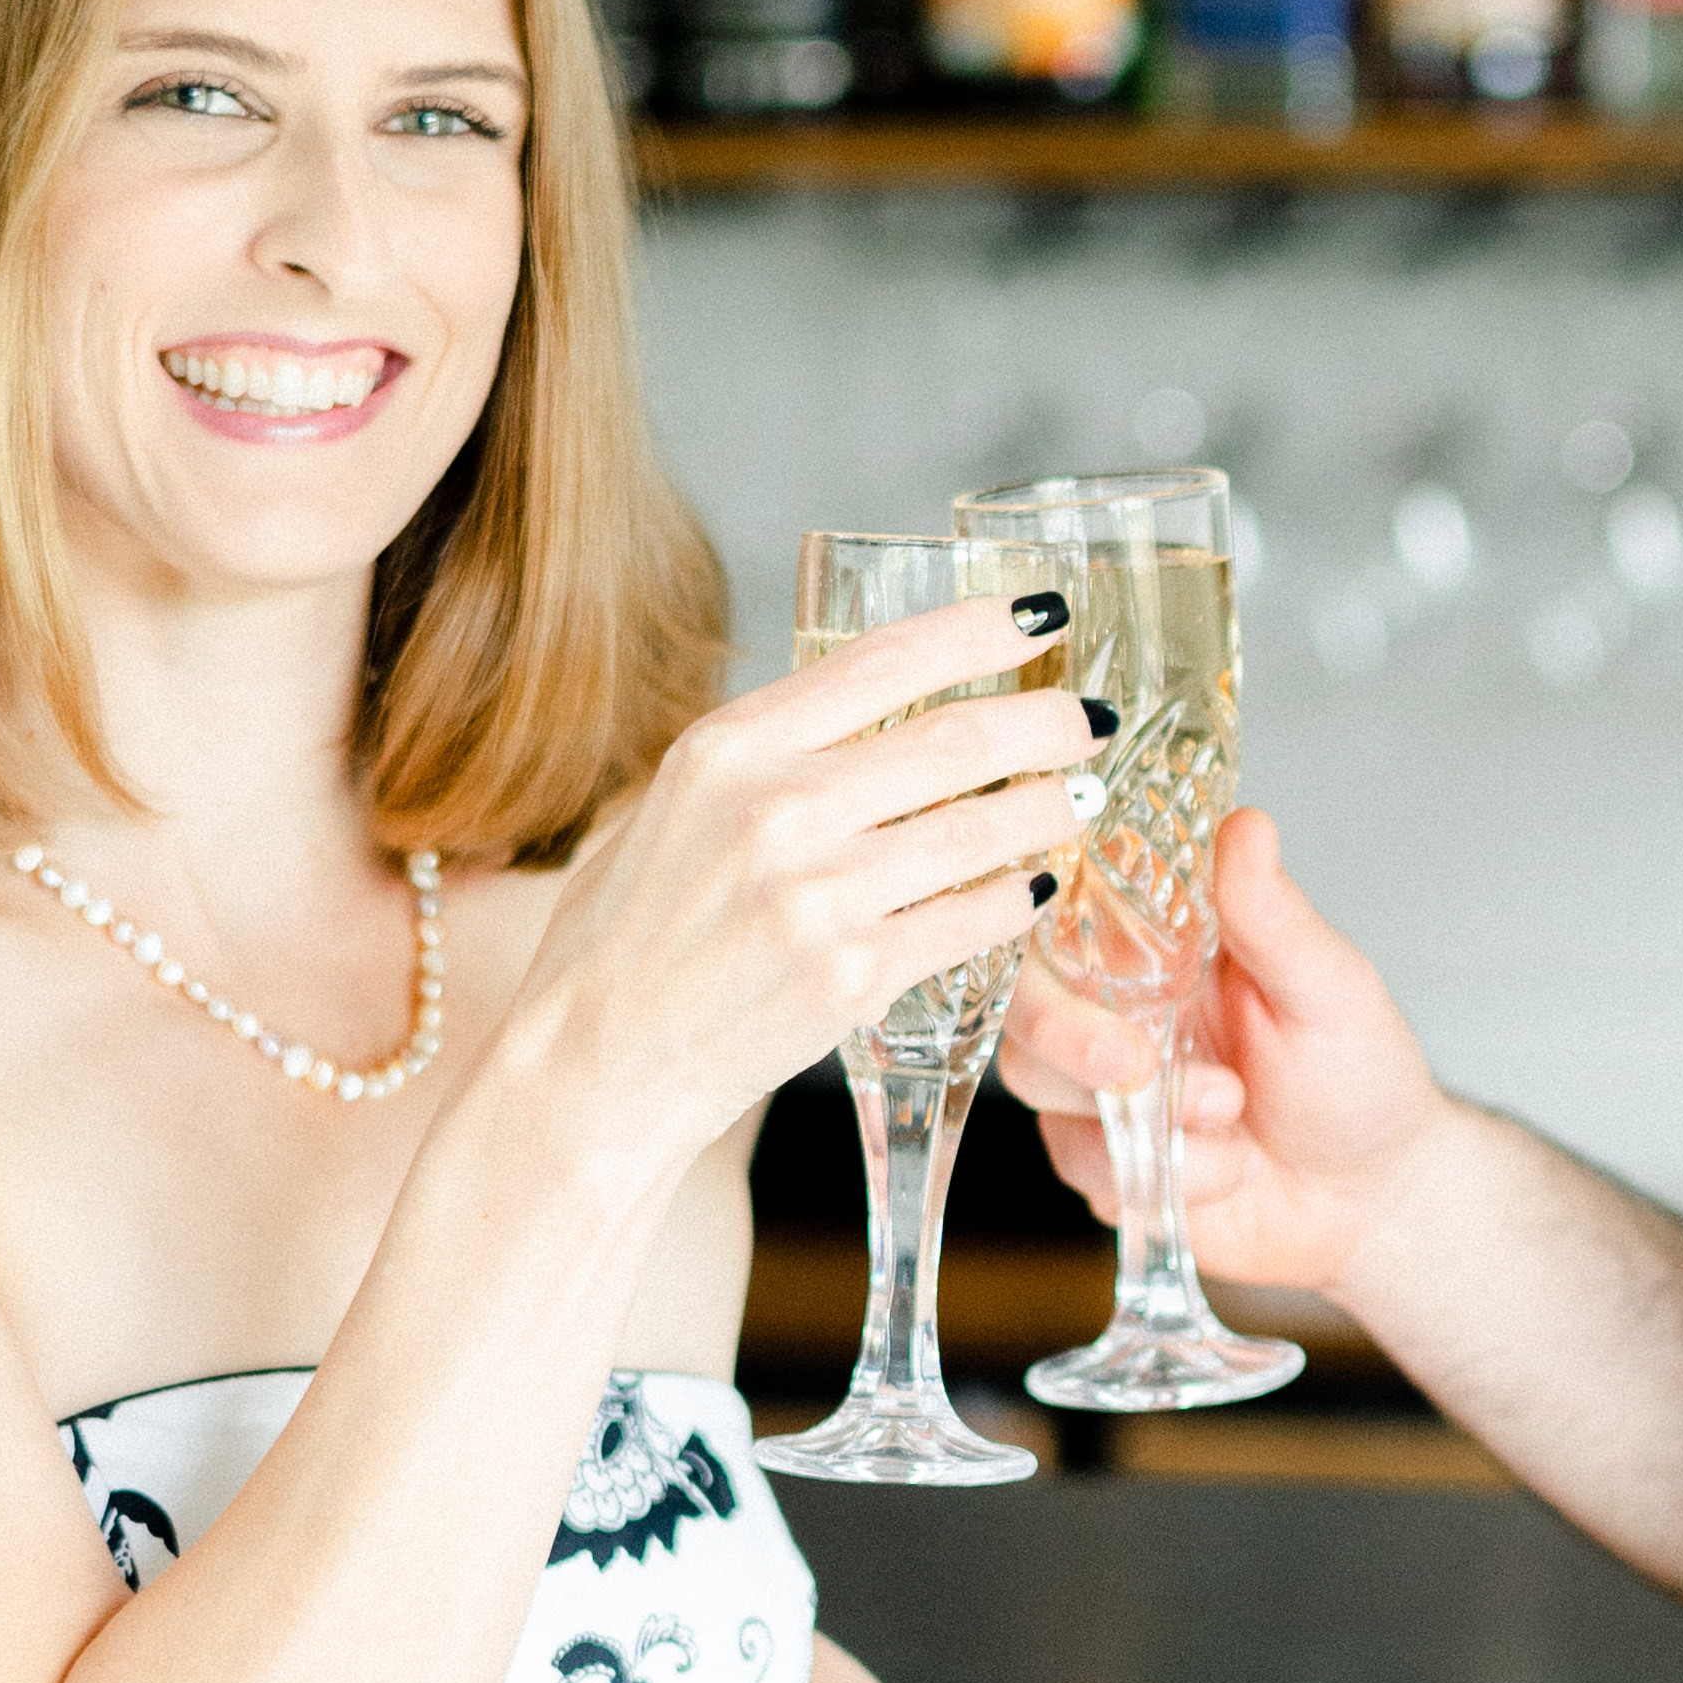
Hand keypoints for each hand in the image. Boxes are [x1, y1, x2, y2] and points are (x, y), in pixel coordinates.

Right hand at [514, 611, 1091, 1174]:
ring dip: (1051, 809)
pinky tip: (1037, 887)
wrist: (593, 1066)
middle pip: (955, 737)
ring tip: (1080, 798)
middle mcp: (776, 806)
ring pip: (982, 828)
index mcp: (727, 748)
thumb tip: (860, 722)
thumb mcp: (668, 809)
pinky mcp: (853, 975)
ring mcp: (818, 893)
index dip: (979, 630)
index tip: (1041, 616)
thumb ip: (759, 762)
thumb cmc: (624, 941)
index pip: (881, 658)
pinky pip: (973, 918)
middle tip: (1089, 717)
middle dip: (1045, 719)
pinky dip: (1019, 899)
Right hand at [1021, 810, 1455, 1311]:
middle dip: (1068, 1034)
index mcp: (1165, 943)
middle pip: (1025, 996)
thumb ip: (1274, 917)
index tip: (1075, 935)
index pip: (1071, 902)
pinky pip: (1085, 1164)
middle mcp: (1119, 1006)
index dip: (1045, 910)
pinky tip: (1230, 1167)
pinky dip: (1166, 1173)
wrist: (1372, 1200)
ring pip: (1037, 1080)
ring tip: (1234, 1114)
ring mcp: (1100, 1085)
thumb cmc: (1359, 1080)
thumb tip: (1246, 826)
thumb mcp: (1330, 991)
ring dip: (1140, 1113)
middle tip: (1142, 1065)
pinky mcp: (1101, 1161)